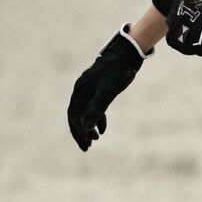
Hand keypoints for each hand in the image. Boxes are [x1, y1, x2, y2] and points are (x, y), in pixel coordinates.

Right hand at [67, 25, 150, 151]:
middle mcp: (81, 90)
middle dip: (80, 133)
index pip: (74, 116)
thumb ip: (97, 108)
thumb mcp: (109, 91)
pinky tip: (103, 128)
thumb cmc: (118, 72)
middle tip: (87, 148)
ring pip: (84, 111)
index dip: (79, 132)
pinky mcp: (98, 87)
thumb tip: (85, 127)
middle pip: (75, 115)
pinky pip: (92, 106)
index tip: (88, 144)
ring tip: (95, 140)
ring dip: (88, 127)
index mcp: (80, 91)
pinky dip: (97, 118)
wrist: (127, 53)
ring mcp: (89, 88)